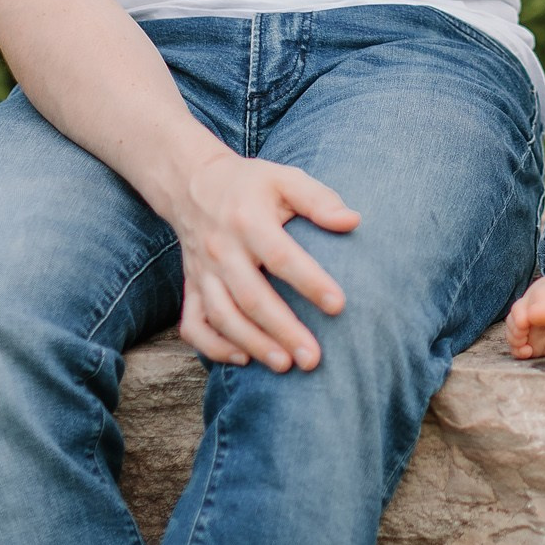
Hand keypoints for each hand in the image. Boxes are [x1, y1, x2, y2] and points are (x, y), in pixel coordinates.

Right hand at [166, 151, 358, 371]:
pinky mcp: (191, 287)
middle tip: (313, 358)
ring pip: (223, 316)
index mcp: (247, 220)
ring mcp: (202, 272)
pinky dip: (213, 346)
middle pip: (251, 297)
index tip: (339, 306)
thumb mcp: (285, 179)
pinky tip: (242, 359)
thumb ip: (319, 200)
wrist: (193, 184)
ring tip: (285, 365)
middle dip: (283, 330)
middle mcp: (221, 249)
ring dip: (253, 344)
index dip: (310, 282)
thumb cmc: (251, 184)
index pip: (281, 257)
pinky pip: (193, 325)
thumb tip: (353, 221)